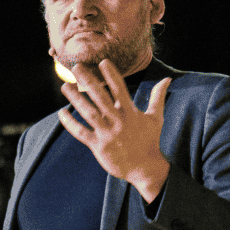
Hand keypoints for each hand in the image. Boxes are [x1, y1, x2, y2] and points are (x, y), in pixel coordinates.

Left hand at [58, 59, 171, 202]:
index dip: (111, 75)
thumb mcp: (156, 118)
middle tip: (76, 67)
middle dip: (88, 81)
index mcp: (131, 113)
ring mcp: (107, 134)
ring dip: (76, 99)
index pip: (120, 89)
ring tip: (65, 86)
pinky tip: (62, 113)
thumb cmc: (149, 141)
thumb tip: (167, 79)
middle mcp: (118, 121)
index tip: (102, 61)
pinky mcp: (98, 146)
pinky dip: (70, 123)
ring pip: (89, 112)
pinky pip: (81, 132)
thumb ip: (158, 97)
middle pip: (101, 97)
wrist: (144, 168)